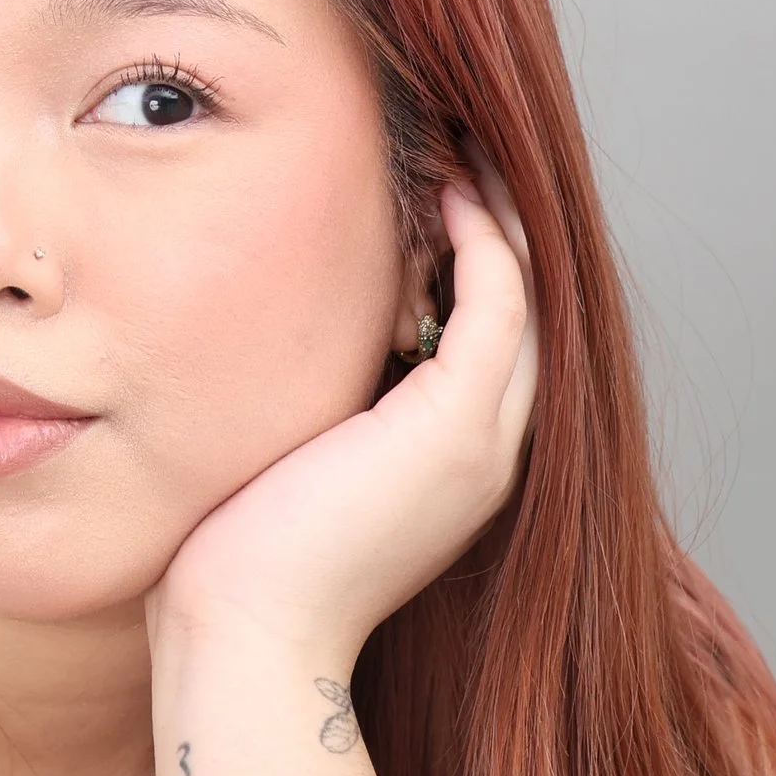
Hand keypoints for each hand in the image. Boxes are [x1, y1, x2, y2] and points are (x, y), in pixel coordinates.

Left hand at [149, 178, 538, 670]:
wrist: (246, 631)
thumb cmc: (246, 552)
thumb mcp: (304, 451)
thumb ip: (330, 396)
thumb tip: (302, 324)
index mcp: (455, 460)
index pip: (494, 335)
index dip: (480, 254)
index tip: (440, 184)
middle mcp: (489, 450)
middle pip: (529, 306)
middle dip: (504, 219)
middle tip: (467, 144)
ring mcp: (484, 440)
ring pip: (529, 293)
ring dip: (503, 213)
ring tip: (464, 148)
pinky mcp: (458, 426)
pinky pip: (501, 302)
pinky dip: (483, 239)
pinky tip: (449, 192)